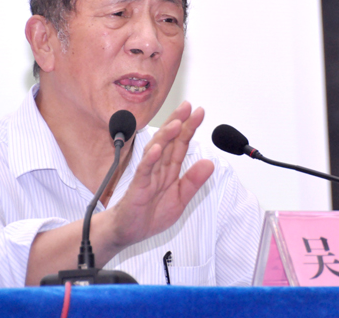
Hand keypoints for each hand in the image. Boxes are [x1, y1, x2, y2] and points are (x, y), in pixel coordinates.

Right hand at [109, 101, 214, 247]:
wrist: (129, 232)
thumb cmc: (150, 214)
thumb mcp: (180, 199)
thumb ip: (193, 181)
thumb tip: (210, 163)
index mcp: (169, 170)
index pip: (181, 145)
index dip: (189, 128)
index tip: (199, 112)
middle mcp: (158, 168)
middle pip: (169, 141)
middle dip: (178, 123)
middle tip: (188, 106)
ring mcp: (147, 176)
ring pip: (156, 151)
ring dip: (166, 136)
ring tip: (176, 123)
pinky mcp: (137, 187)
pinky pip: (144, 171)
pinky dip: (150, 159)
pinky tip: (157, 149)